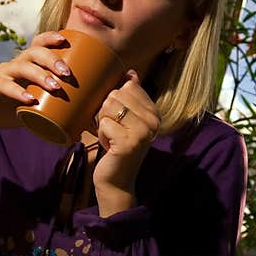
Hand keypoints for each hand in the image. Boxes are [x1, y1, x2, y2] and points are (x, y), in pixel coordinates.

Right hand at [0, 31, 71, 133]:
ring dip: (39, 74)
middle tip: (67, 74)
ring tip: (54, 87)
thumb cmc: (12, 109)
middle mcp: (16, 64)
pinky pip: (5, 85)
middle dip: (52, 59)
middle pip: (34, 52)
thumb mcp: (36, 111)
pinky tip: (29, 100)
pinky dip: (18, 92)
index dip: (51, 38)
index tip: (65, 40)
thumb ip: (56, 117)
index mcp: (29, 64)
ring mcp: (4, 74)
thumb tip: (80, 135)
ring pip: (22, 66)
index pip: (39, 44)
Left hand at [92, 70, 159, 213]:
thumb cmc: (116, 148)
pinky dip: (100, 135)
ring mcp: (143, 132)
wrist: (116, 182)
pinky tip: (109, 147)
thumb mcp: (125, 120)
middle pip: (116, 94)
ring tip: (111, 138)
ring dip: (102, 123)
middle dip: (106, 112)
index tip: (120, 120)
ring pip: (108, 106)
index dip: (115, 101)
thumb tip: (131, 73)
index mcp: (154, 112)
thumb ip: (130, 97)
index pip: (128, 86)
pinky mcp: (128, 142)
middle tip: (114, 132)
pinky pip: (104, 123)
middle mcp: (153, 121)